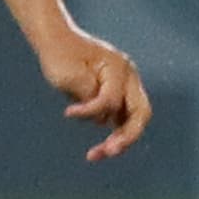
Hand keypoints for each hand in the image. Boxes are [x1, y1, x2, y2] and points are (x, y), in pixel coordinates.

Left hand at [38, 26, 151, 161]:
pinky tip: (98, 149)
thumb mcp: (68, 76)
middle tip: (108, 152)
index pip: (112, 99)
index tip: (68, 112)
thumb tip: (103, 118)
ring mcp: (127, 87)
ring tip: (94, 155)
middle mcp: (129, 77)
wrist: (57, 42)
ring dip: (118, 140)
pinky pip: (122, 120)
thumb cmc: (60, 57)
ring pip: (133, 121)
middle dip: (126, 136)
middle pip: (141, 113)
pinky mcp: (119, 97)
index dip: (90, 110)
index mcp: (119, 67)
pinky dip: (113, 134)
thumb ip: (88, 96)